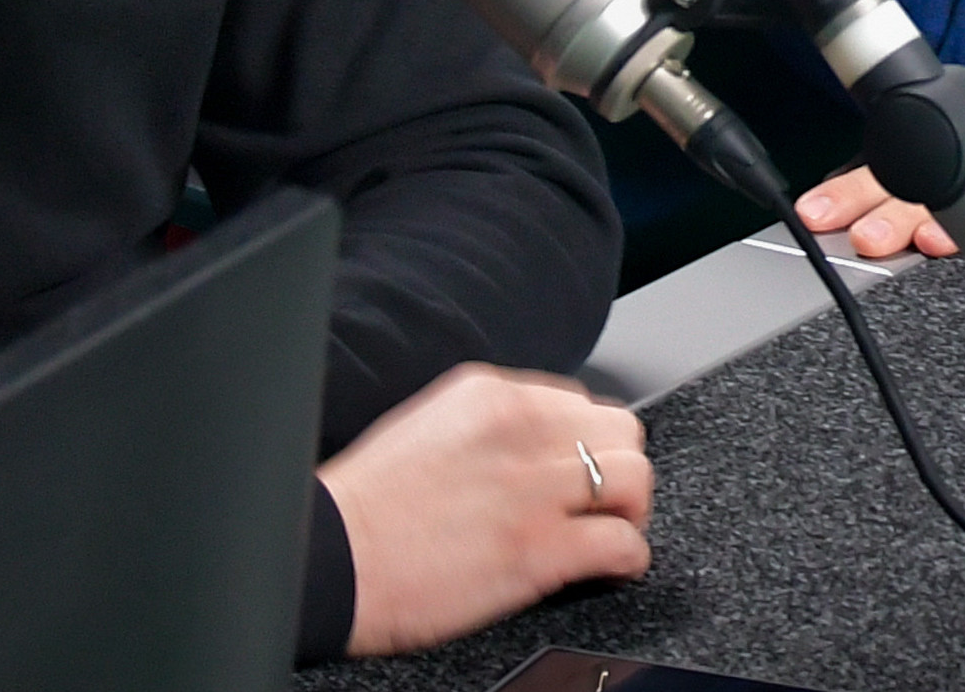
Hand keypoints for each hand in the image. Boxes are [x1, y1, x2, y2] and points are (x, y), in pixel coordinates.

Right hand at [319, 366, 652, 655]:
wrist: (329, 560)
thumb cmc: (363, 509)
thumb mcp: (427, 428)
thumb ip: (487, 430)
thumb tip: (531, 448)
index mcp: (489, 396)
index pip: (579, 403)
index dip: (585, 444)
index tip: (576, 470)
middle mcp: (521, 430)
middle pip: (621, 431)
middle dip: (616, 469)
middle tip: (599, 504)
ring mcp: (534, 489)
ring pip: (635, 478)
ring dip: (629, 511)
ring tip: (609, 532)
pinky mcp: (541, 548)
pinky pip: (623, 544)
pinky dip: (626, 560)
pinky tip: (608, 568)